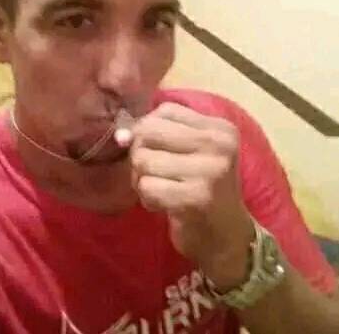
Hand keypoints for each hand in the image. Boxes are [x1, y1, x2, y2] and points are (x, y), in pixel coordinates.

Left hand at [128, 102, 254, 290]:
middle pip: (149, 131)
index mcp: (219, 128)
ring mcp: (210, 171)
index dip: (148, 129)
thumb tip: (120, 135)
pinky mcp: (196, 198)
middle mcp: (218, 144)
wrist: (228, 238)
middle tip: (154, 173)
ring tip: (161, 190)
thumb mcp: (188, 153)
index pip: (165, 110)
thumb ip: (156, 135)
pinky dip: (147, 198)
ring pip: (143, 160)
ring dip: (142, 180)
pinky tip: (163, 205)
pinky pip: (147, 187)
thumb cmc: (203, 189)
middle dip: (140, 154)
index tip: (158, 151)